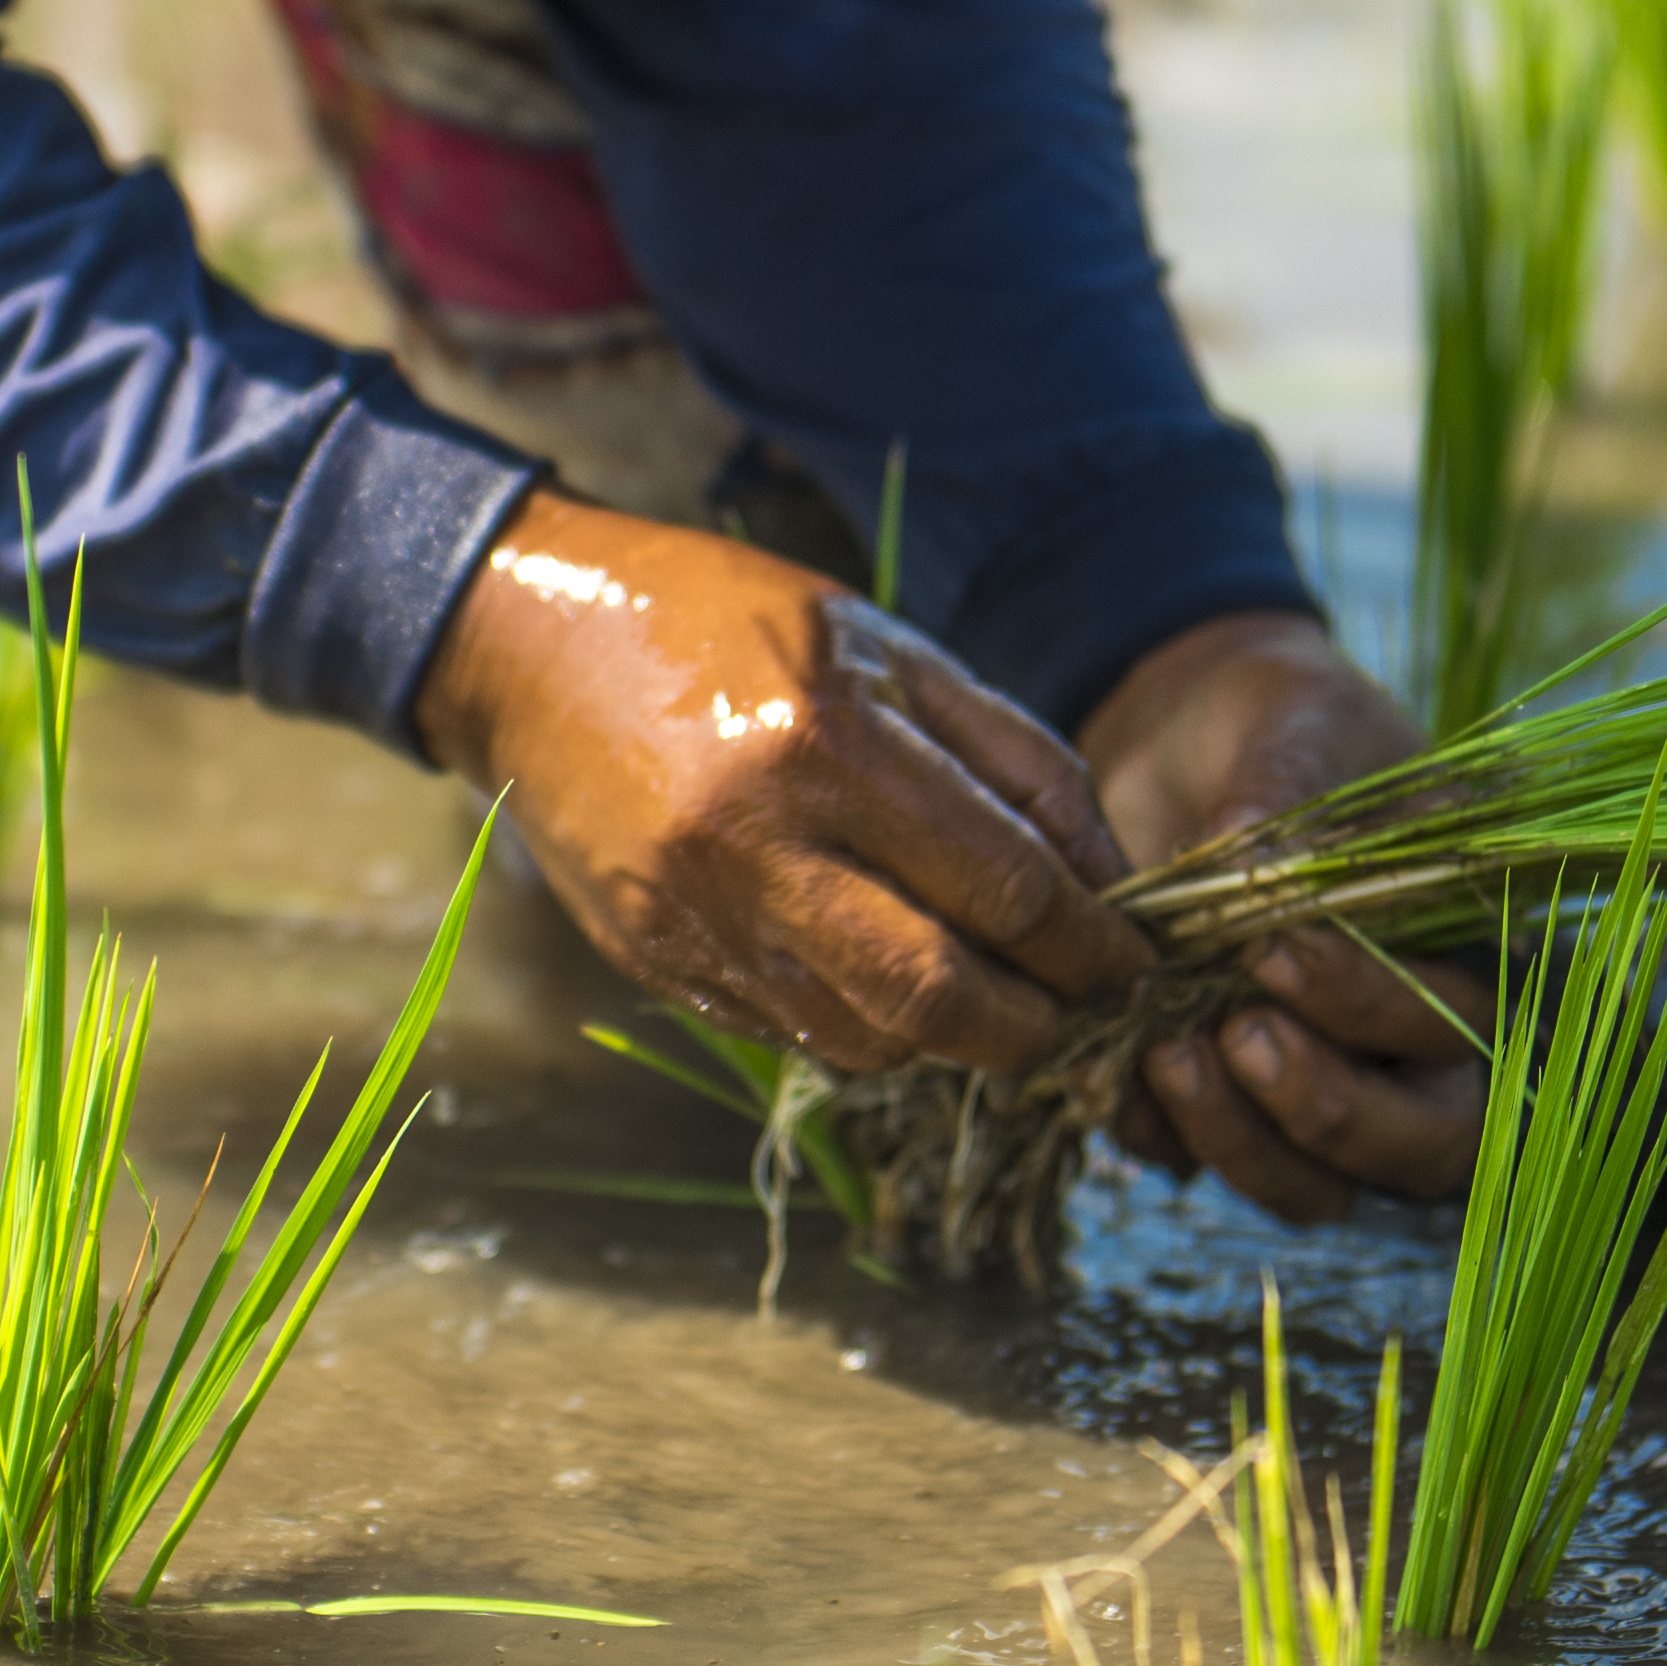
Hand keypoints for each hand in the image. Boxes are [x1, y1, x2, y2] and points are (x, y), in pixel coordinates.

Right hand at [411, 492, 1151, 1078]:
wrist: (532, 649)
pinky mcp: (658, 963)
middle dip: (1039, 1025)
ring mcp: (696, 918)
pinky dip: (867, 1025)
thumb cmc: (728, 625)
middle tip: (1081, 1009)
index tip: (1134, 957)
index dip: (1094, 942)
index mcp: (827, 745)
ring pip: (870, 1040)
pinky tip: (886, 972)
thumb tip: (1106, 879)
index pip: (1006, 889)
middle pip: (941, 1000)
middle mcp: (756, 846)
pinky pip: (795, 1033)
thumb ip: (1012, 759)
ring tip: (991, 992)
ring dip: (954, 1037)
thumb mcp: (887, 648)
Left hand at [1076, 611, 1487, 1222]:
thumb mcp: (1296, 729)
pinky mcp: (1227, 1100)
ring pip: (1313, 1186)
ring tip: (1162, 1055)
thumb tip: (1263, 867)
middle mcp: (1416, 1046)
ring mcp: (1323, 1086)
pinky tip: (1107, 1070)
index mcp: (1472, 954)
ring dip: (1240, 1139)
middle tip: (1234, 1035)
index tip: (1272, 949)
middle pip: (1416, 1148)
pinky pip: (1205, 1164)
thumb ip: (1292, 796)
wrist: (1182, 737)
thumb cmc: (1277, 724)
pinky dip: (1159, 1135)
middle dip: (1325, 1109)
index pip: (1465, 1031)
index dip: (1373, 1008)